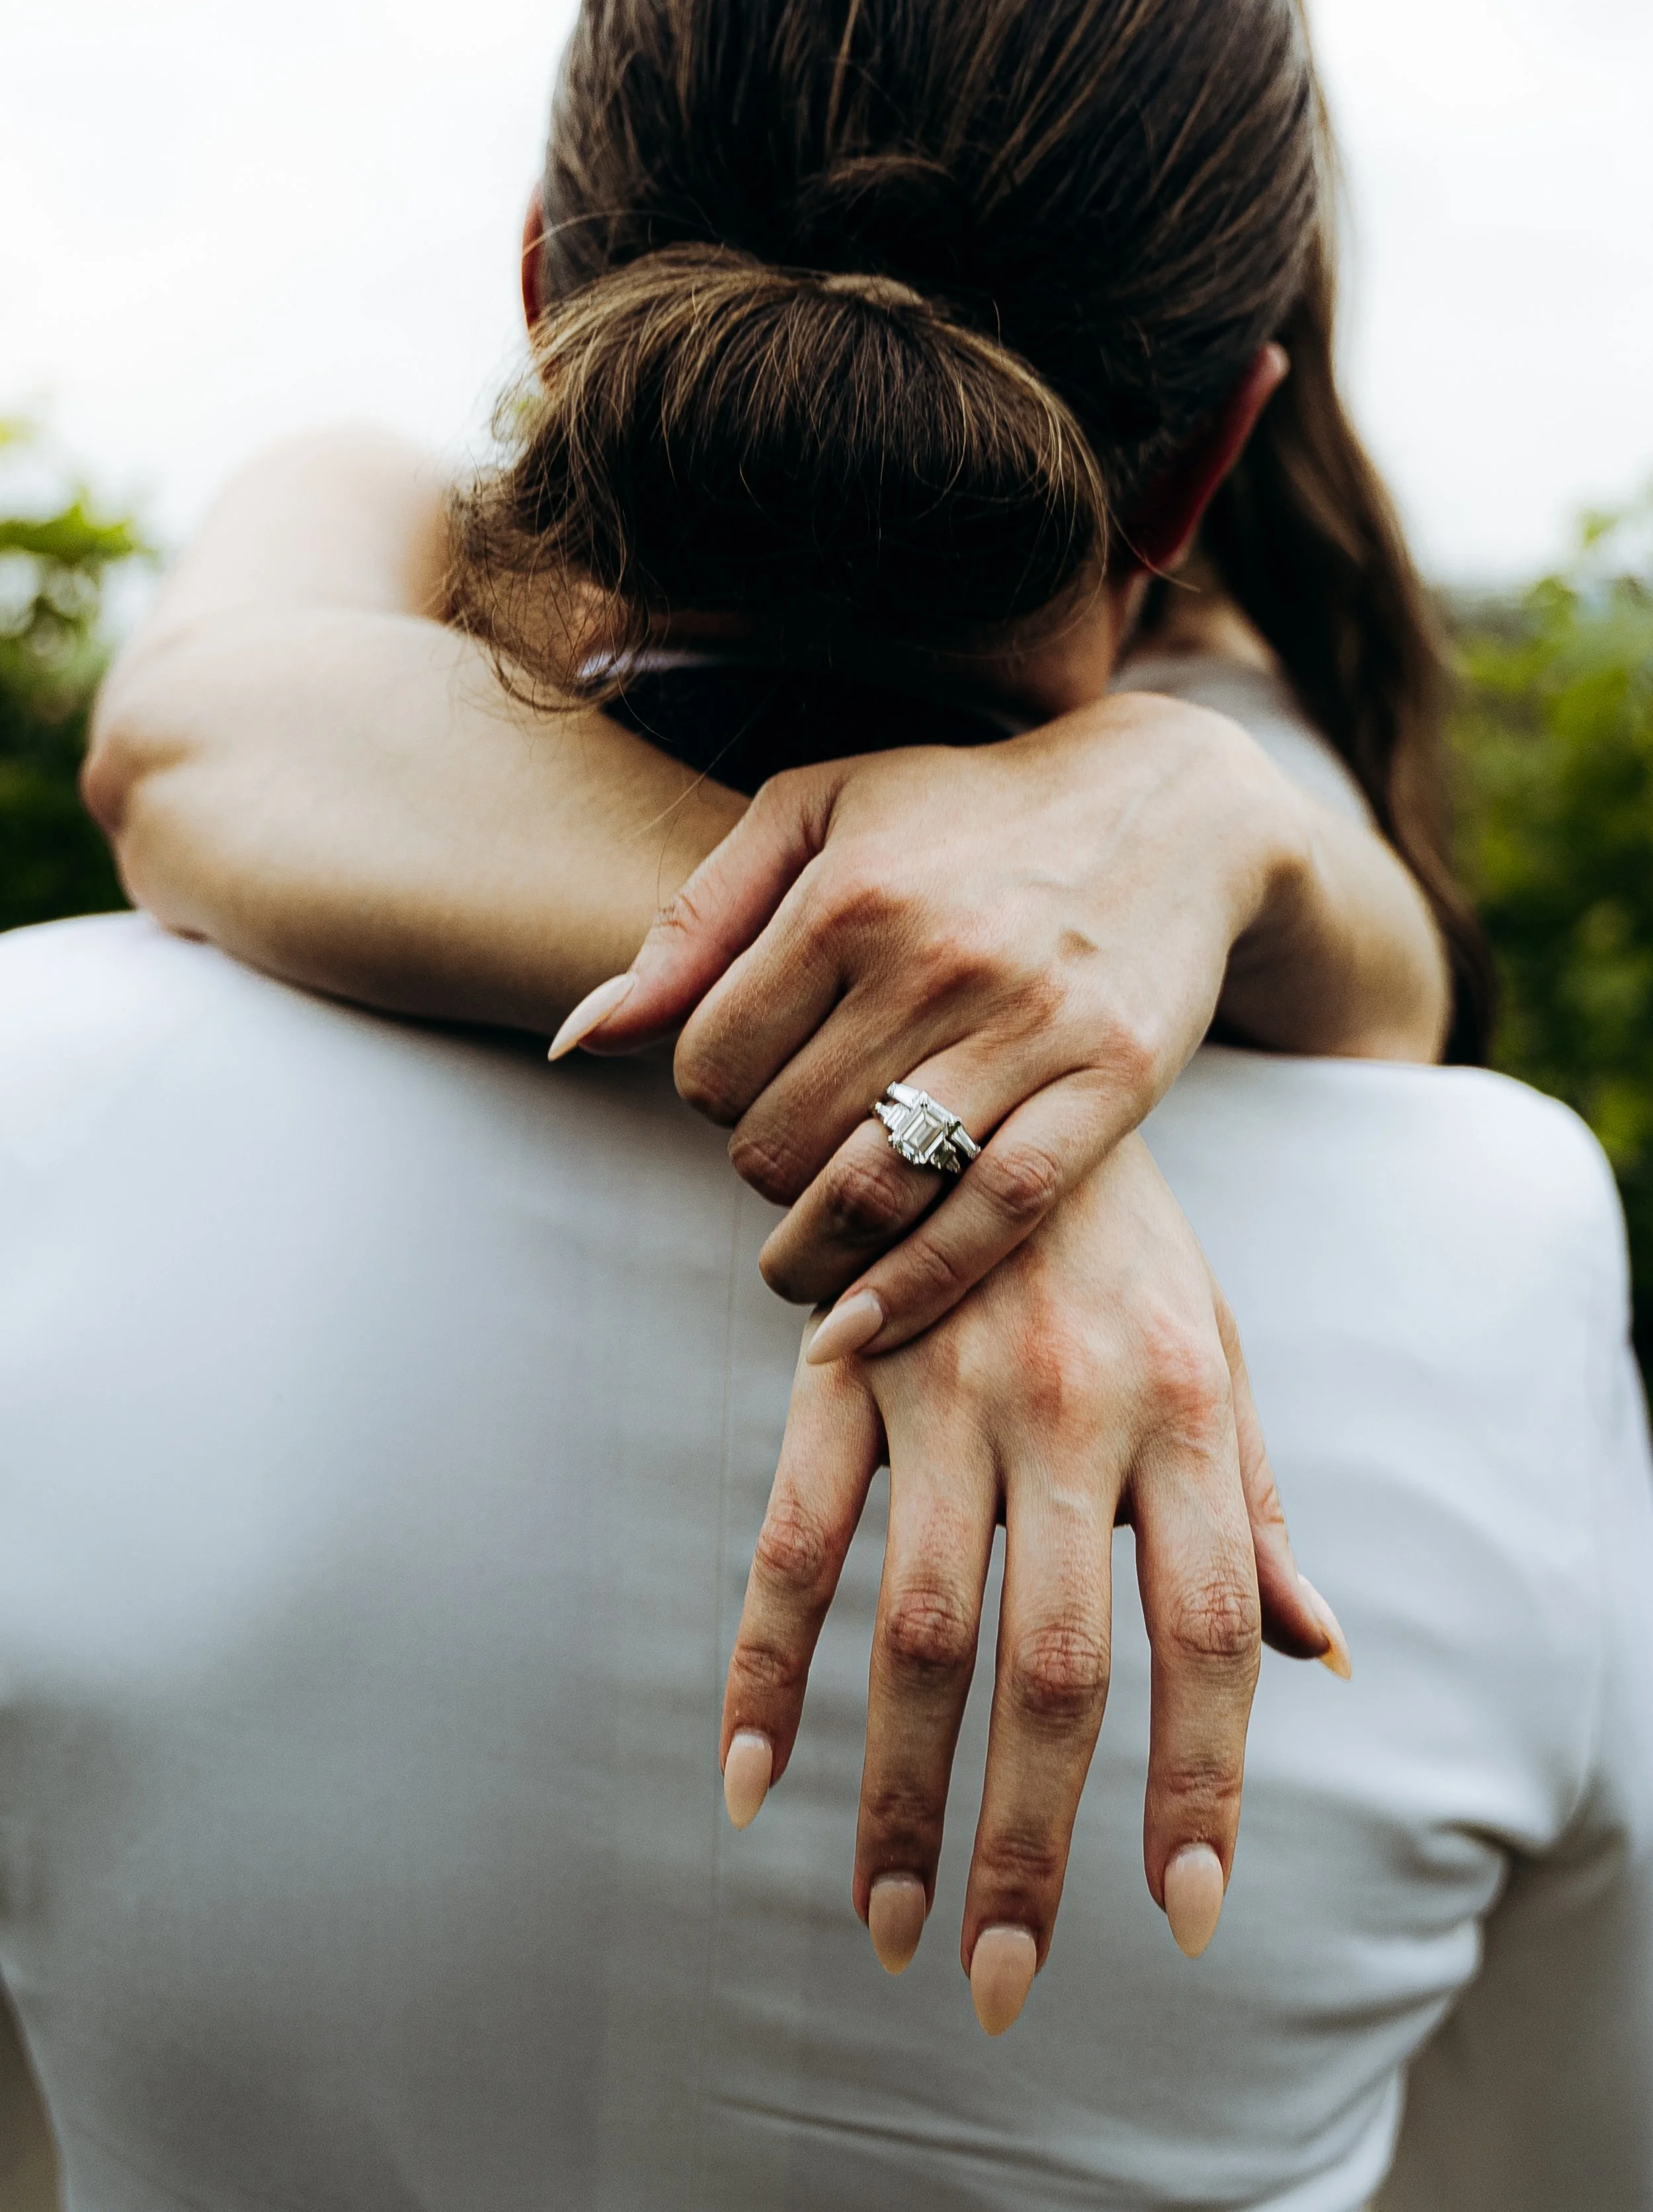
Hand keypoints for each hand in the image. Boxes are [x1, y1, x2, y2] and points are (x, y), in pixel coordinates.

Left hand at [557, 694, 1318, 1352]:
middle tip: (784, 1160)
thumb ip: (691, 923)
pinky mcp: (1107, 1085)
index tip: (743, 1087)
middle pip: (779, 1141)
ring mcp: (1028, 1029)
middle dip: (758, 1172)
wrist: (1165, 804)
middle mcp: (935, 961)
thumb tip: (584, 1040)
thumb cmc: (961, 810)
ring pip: (871, 1193)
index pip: (710, 1061)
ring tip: (801, 1261)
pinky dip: (914, 1288)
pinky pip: (992, 1216)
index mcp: (848, 895)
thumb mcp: (814, 814)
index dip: (705, 1095)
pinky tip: (861, 1325)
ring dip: (811, 1255)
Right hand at [717, 1135, 1350, 2034]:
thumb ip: (1252, 1501)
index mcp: (1183, 1408)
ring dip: (897, 1789)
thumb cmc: (1123, 1233)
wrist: (990, 1053)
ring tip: (885, 1924)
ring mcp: (943, 1386)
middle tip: (1000, 1981)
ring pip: (914, 1625)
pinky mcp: (834, 1366)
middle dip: (1029, 1839)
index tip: (1181, 1915)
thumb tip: (1322, 1655)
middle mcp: (1071, 1408)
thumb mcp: (1216, 1345)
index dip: (1202, 1781)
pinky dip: (761, 1661)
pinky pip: (789, 1533)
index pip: (1211, 1631)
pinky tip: (746, 1775)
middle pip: (1056, 1660)